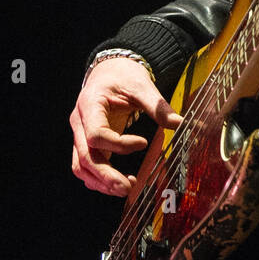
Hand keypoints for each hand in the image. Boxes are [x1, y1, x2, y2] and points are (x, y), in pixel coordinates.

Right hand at [70, 57, 181, 195]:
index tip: (144, 143)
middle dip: (106, 176)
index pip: (96, 134)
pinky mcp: (86, 142)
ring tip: (125, 188)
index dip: (119, 144)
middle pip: (85, 156)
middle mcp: (79, 122)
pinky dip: (99, 179)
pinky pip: (85, 166)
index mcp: (90, 104)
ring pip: (81, 166)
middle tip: (128, 187)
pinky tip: (119, 183)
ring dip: (101, 182)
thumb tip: (179, 123)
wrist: (110, 71)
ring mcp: (80, 134)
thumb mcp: (141, 85)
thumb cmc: (123, 76)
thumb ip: (157, 106)